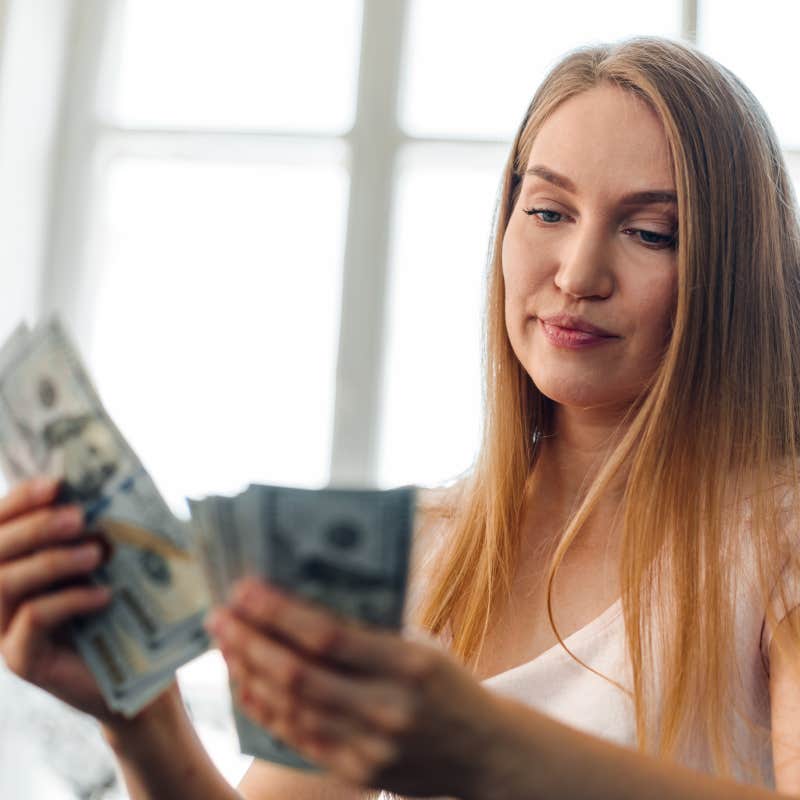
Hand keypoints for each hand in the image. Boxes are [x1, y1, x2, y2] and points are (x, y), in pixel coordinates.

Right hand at [0, 477, 114, 720]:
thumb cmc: (124, 606)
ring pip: (5, 583)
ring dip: (51, 561)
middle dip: (35, 527)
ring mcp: (4, 629)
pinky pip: (32, 619)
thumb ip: (94, 530)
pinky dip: (68, 600)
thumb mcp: (109, 561)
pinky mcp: (21, 659)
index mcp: (15, 563)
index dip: (20, 500)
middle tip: (79, 517)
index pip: (0, 525)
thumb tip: (101, 491)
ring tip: (97, 553)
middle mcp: (0, 595)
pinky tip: (103, 595)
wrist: (140, 670)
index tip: (57, 484)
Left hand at [207, 578, 501, 797]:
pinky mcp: (358, 772)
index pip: (328, 635)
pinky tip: (247, 686)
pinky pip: (299, 739)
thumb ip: (369, 631)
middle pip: (299, 674)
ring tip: (227, 645)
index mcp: (408, 663)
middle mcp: (387, 707)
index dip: (280, 612)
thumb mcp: (421, 646)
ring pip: (292, 709)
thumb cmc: (448, 684)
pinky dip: (267, 712)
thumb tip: (304, 602)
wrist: (484, 750)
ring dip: (250, 674)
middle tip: (220, 616)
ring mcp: (371, 746)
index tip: (246, 589)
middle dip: (250, 642)